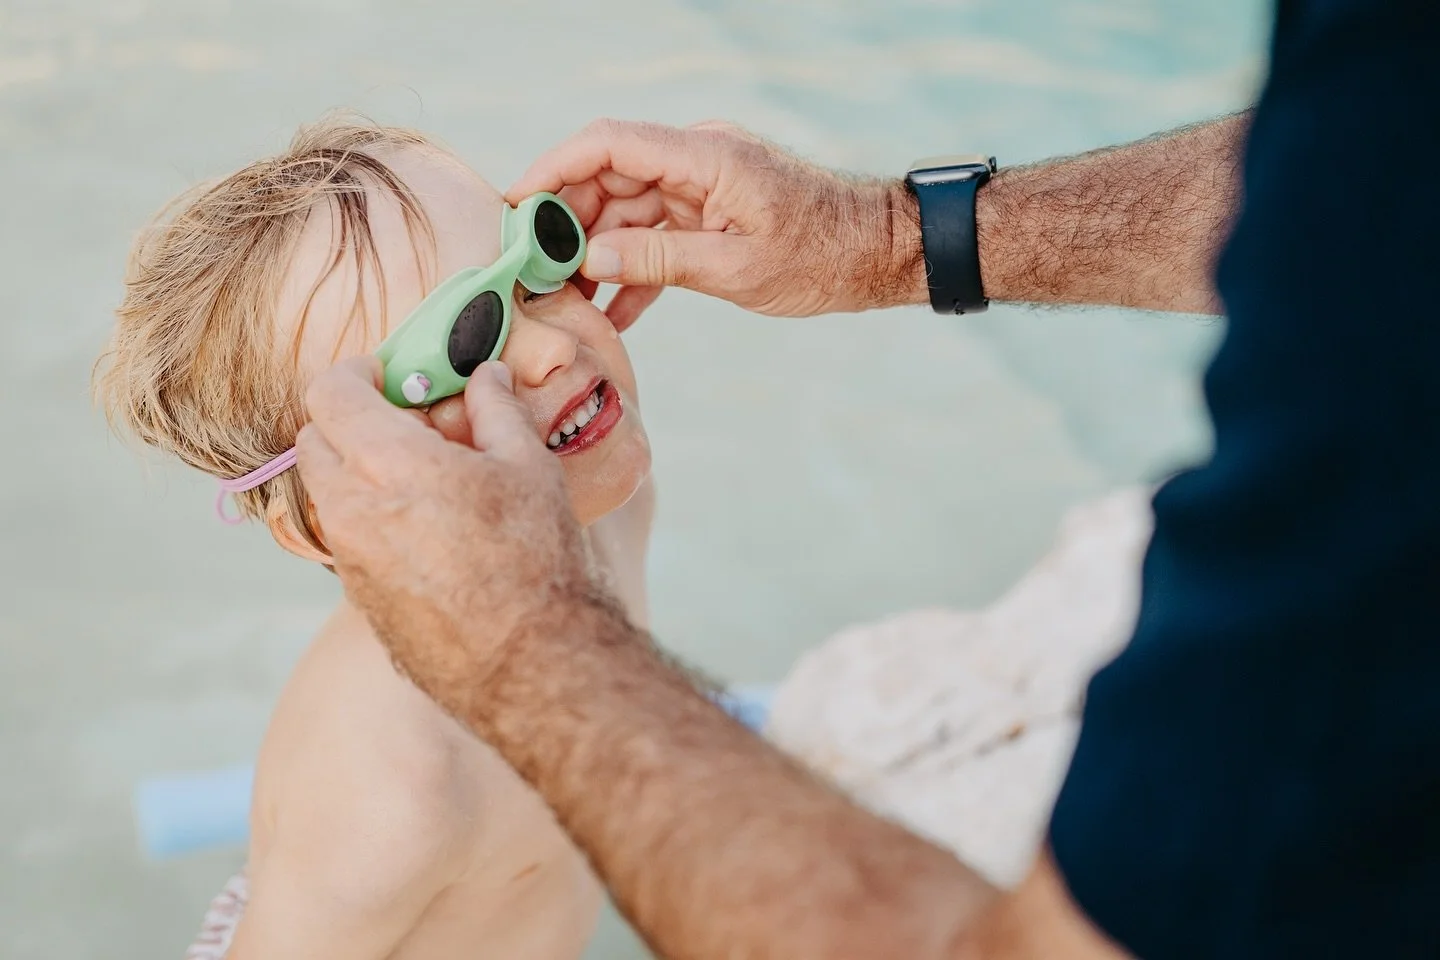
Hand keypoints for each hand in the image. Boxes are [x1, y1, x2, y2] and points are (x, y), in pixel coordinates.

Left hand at [294, 356, 608, 718]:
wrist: (531, 663)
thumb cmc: (537, 561)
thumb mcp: (530, 467)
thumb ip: (497, 410)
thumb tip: (487, 376)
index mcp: (390, 465)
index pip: (329, 394)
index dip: (353, 372)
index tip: (384, 373)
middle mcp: (352, 510)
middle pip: (312, 441)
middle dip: (346, 420)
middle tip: (403, 422)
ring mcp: (349, 560)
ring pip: (325, 493)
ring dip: (354, 471)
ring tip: (419, 477)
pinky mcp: (359, 598)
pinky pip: (345, 539)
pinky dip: (368, 518)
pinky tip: (427, 528)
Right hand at [507, 119, 926, 328]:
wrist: (881, 253)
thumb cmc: (822, 258)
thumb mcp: (737, 268)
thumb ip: (660, 259)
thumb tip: (592, 256)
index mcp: (705, 157)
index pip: (609, 144)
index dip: (554, 169)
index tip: (515, 206)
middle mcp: (698, 161)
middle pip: (610, 178)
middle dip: (567, 223)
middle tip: (534, 272)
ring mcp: (704, 186)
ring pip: (629, 211)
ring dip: (597, 253)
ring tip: (567, 301)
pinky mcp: (713, 214)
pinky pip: (659, 235)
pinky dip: (636, 269)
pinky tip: (614, 312)